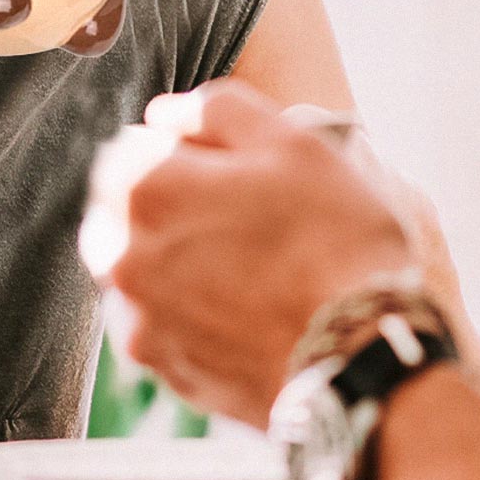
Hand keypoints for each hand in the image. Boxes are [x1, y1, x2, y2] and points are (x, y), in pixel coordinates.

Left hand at [85, 79, 413, 424]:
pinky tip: (238, 311)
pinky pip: (156, 323)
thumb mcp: (293, 142)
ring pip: (132, 270)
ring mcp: (140, 319)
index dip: (174, 151)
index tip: (222, 168)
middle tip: (229, 216)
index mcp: (148, 190)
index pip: (125, 150)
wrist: (363, 356)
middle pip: (116, 212)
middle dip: (157, 206)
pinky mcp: (164, 368)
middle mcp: (124, 256)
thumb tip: (165, 115)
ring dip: (165, 260)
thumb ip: (217, 111)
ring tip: (238, 267)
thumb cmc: (335, 237)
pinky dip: (183, 312)